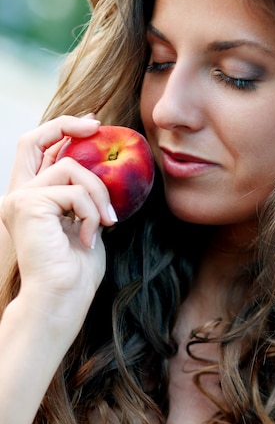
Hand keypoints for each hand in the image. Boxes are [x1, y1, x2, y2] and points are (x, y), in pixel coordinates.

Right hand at [1, 116, 117, 334]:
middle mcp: (18, 194)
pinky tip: (89, 236)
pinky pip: (75, 191)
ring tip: (106, 222)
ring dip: (98, 192)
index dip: (62, 130)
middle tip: (98, 127)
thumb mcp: (84, 223)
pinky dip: (92, 211)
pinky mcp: (28, 204)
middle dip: (67, 125)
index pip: (39, 150)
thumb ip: (83, 197)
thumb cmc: (76, 270)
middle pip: (33, 139)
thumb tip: (102, 171)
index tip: (93, 125)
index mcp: (30, 198)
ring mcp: (19, 198)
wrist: (62, 298)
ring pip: (71, 167)